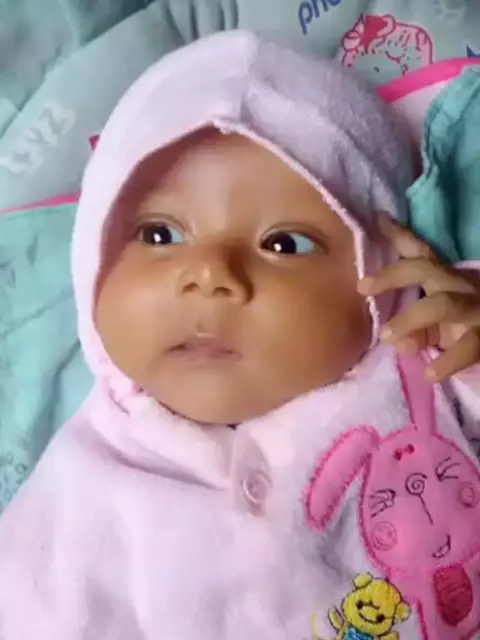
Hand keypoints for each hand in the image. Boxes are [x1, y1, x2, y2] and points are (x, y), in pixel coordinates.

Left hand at [357, 215, 479, 382]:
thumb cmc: (467, 328)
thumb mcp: (439, 326)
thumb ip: (416, 331)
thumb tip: (397, 341)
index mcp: (446, 279)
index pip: (421, 253)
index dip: (400, 236)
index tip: (377, 220)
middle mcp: (460, 286)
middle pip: (425, 269)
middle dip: (392, 275)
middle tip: (363, 287)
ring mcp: (476, 308)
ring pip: (443, 304)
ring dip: (411, 318)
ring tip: (386, 336)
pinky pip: (468, 347)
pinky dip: (447, 361)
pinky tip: (429, 374)